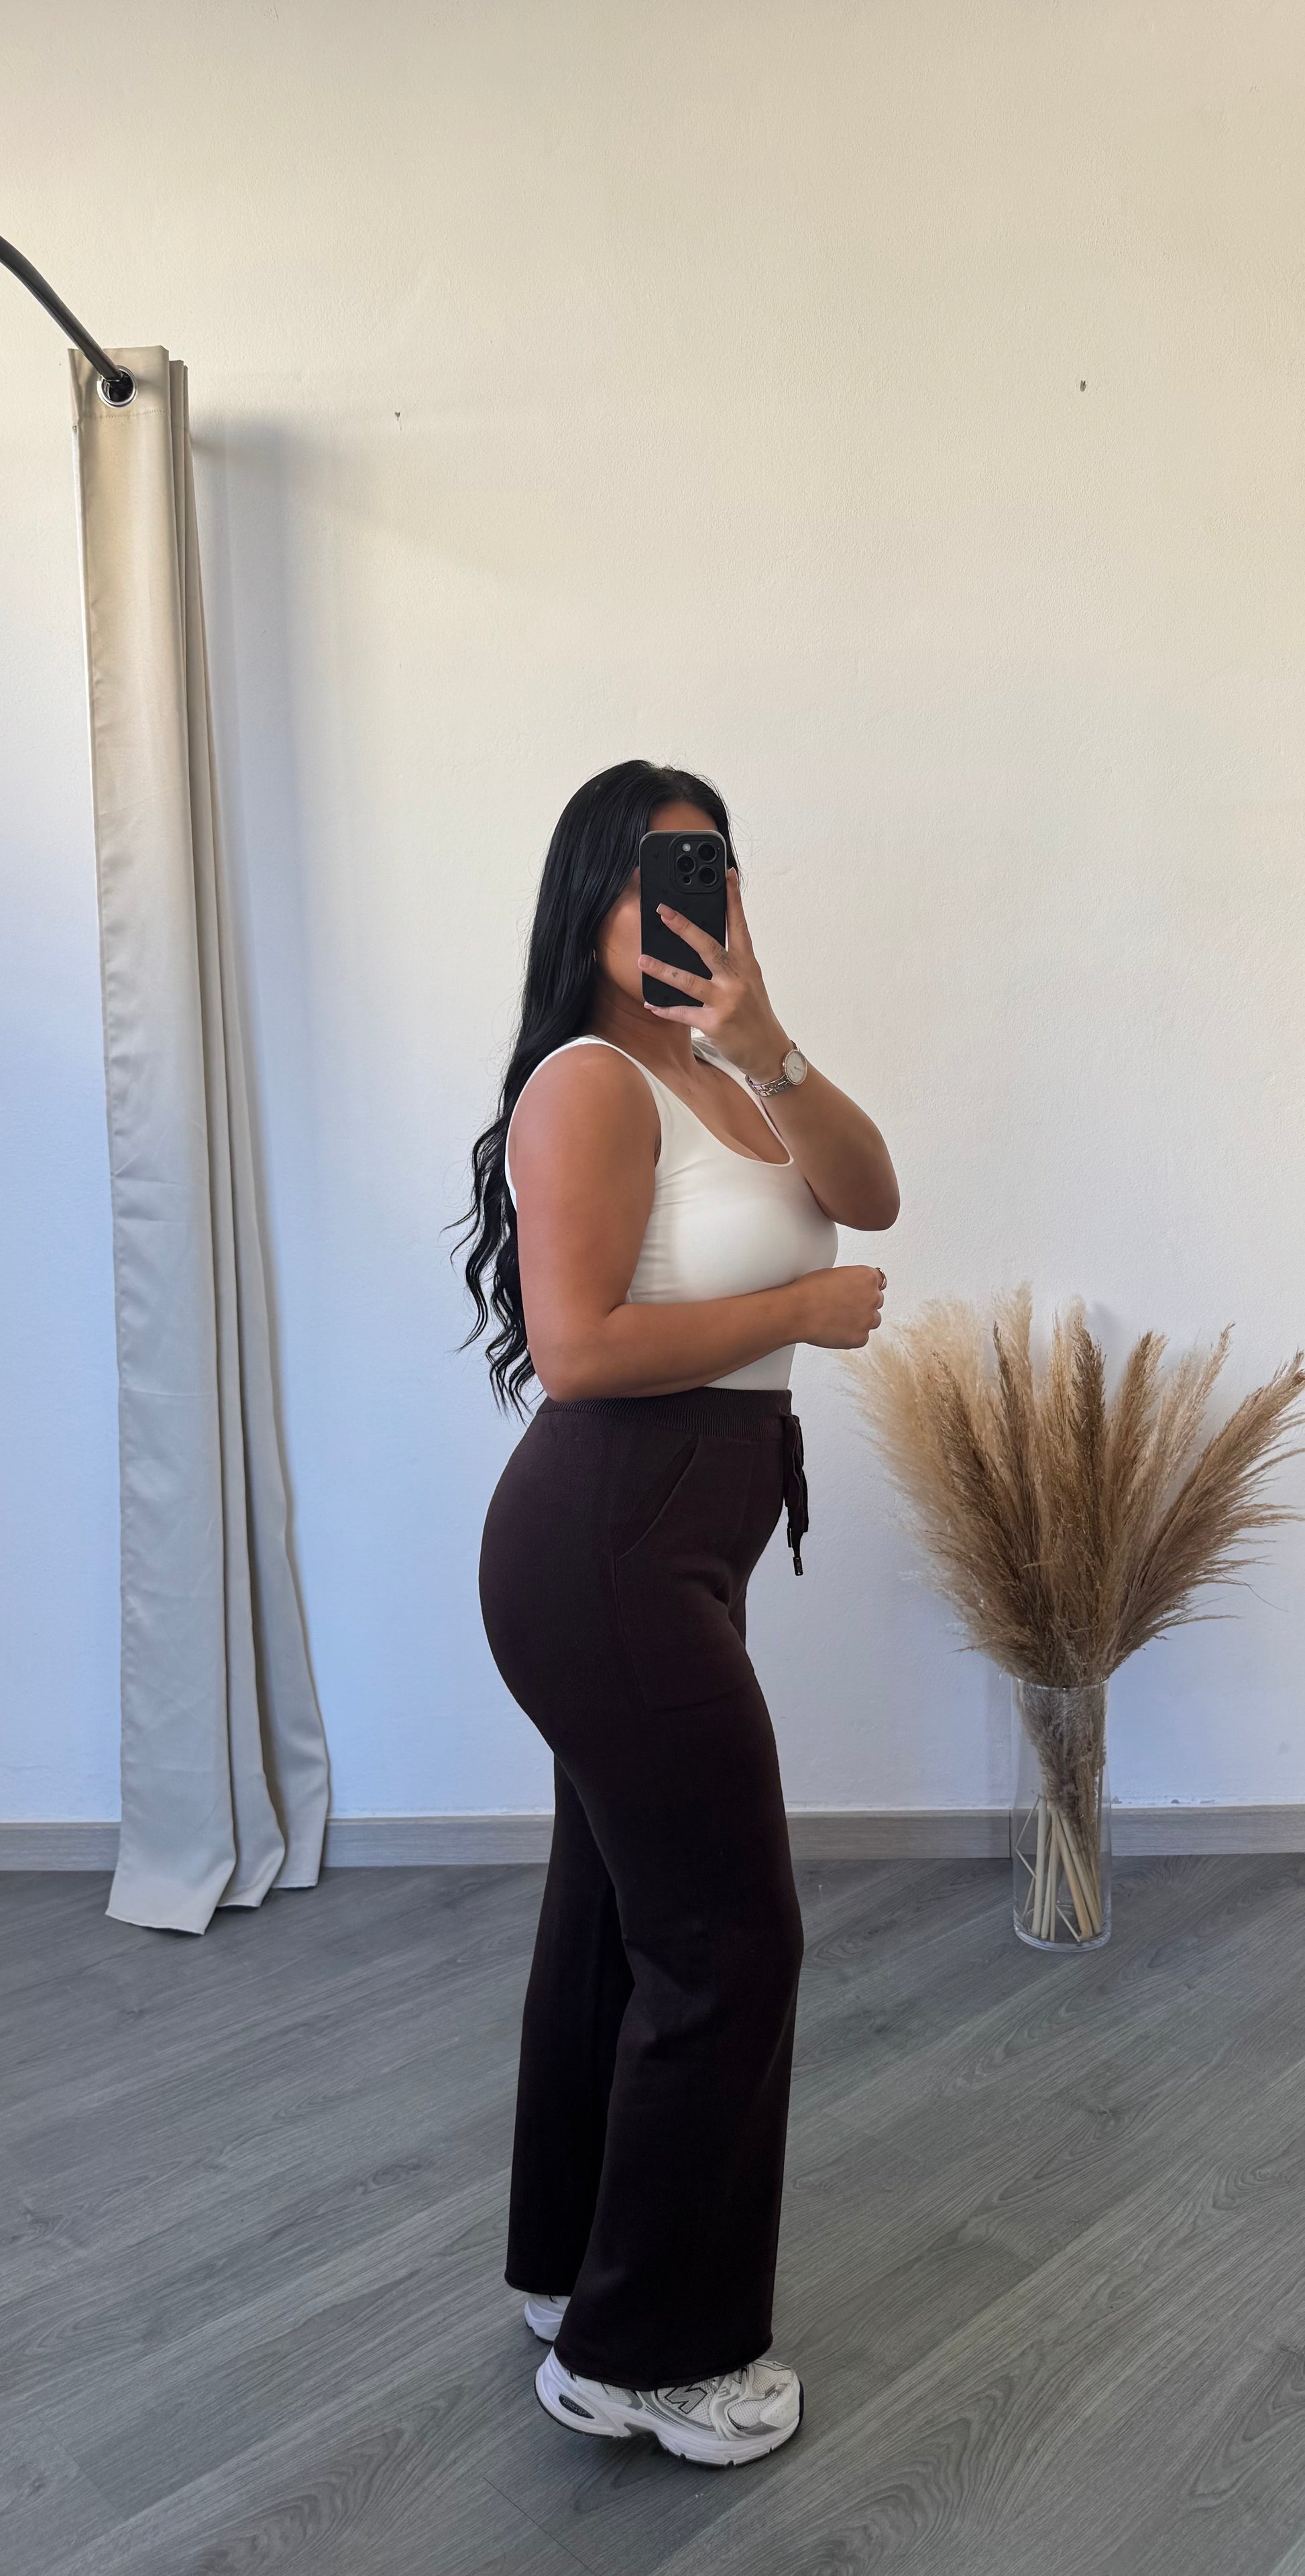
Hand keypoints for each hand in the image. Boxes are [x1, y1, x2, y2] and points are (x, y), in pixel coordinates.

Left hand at [637, 866, 790, 1083]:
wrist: (769, 1051)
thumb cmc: (756, 1015)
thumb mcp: (750, 983)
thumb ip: (731, 964)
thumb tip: (701, 945)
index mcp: (748, 965)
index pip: (740, 926)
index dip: (733, 900)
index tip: (726, 875)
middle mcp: (737, 979)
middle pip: (708, 947)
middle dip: (684, 928)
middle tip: (663, 912)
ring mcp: (726, 1001)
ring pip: (689, 981)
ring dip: (662, 970)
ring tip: (641, 960)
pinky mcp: (714, 1023)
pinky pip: (683, 1012)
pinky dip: (665, 1008)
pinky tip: (651, 1003)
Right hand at [795, 1266, 886, 1348]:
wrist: (798, 1311)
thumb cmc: (809, 1290)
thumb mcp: (834, 1274)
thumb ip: (850, 1280)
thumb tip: (851, 1287)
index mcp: (867, 1277)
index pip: (880, 1281)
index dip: (867, 1288)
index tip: (861, 1292)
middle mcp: (873, 1297)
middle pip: (876, 1301)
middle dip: (864, 1304)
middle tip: (844, 1306)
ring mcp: (868, 1319)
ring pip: (872, 1321)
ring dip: (860, 1320)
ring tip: (838, 1319)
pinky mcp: (861, 1338)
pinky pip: (861, 1337)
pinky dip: (851, 1335)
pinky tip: (835, 1329)